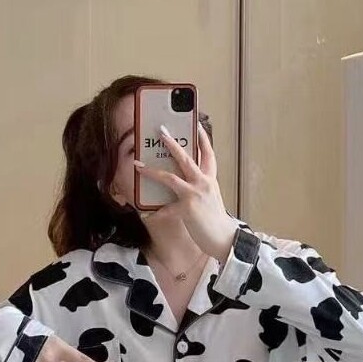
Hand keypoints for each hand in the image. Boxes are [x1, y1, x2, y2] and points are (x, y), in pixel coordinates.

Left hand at [134, 124, 237, 262]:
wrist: (224, 238)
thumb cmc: (216, 220)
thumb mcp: (211, 198)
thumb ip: (200, 187)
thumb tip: (184, 181)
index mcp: (210, 180)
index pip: (208, 154)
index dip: (202, 138)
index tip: (196, 123)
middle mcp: (203, 183)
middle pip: (186, 158)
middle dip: (172, 144)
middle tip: (161, 131)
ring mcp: (195, 195)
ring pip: (170, 178)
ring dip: (152, 172)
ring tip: (138, 166)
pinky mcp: (186, 209)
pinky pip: (164, 210)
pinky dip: (154, 213)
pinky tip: (145, 214)